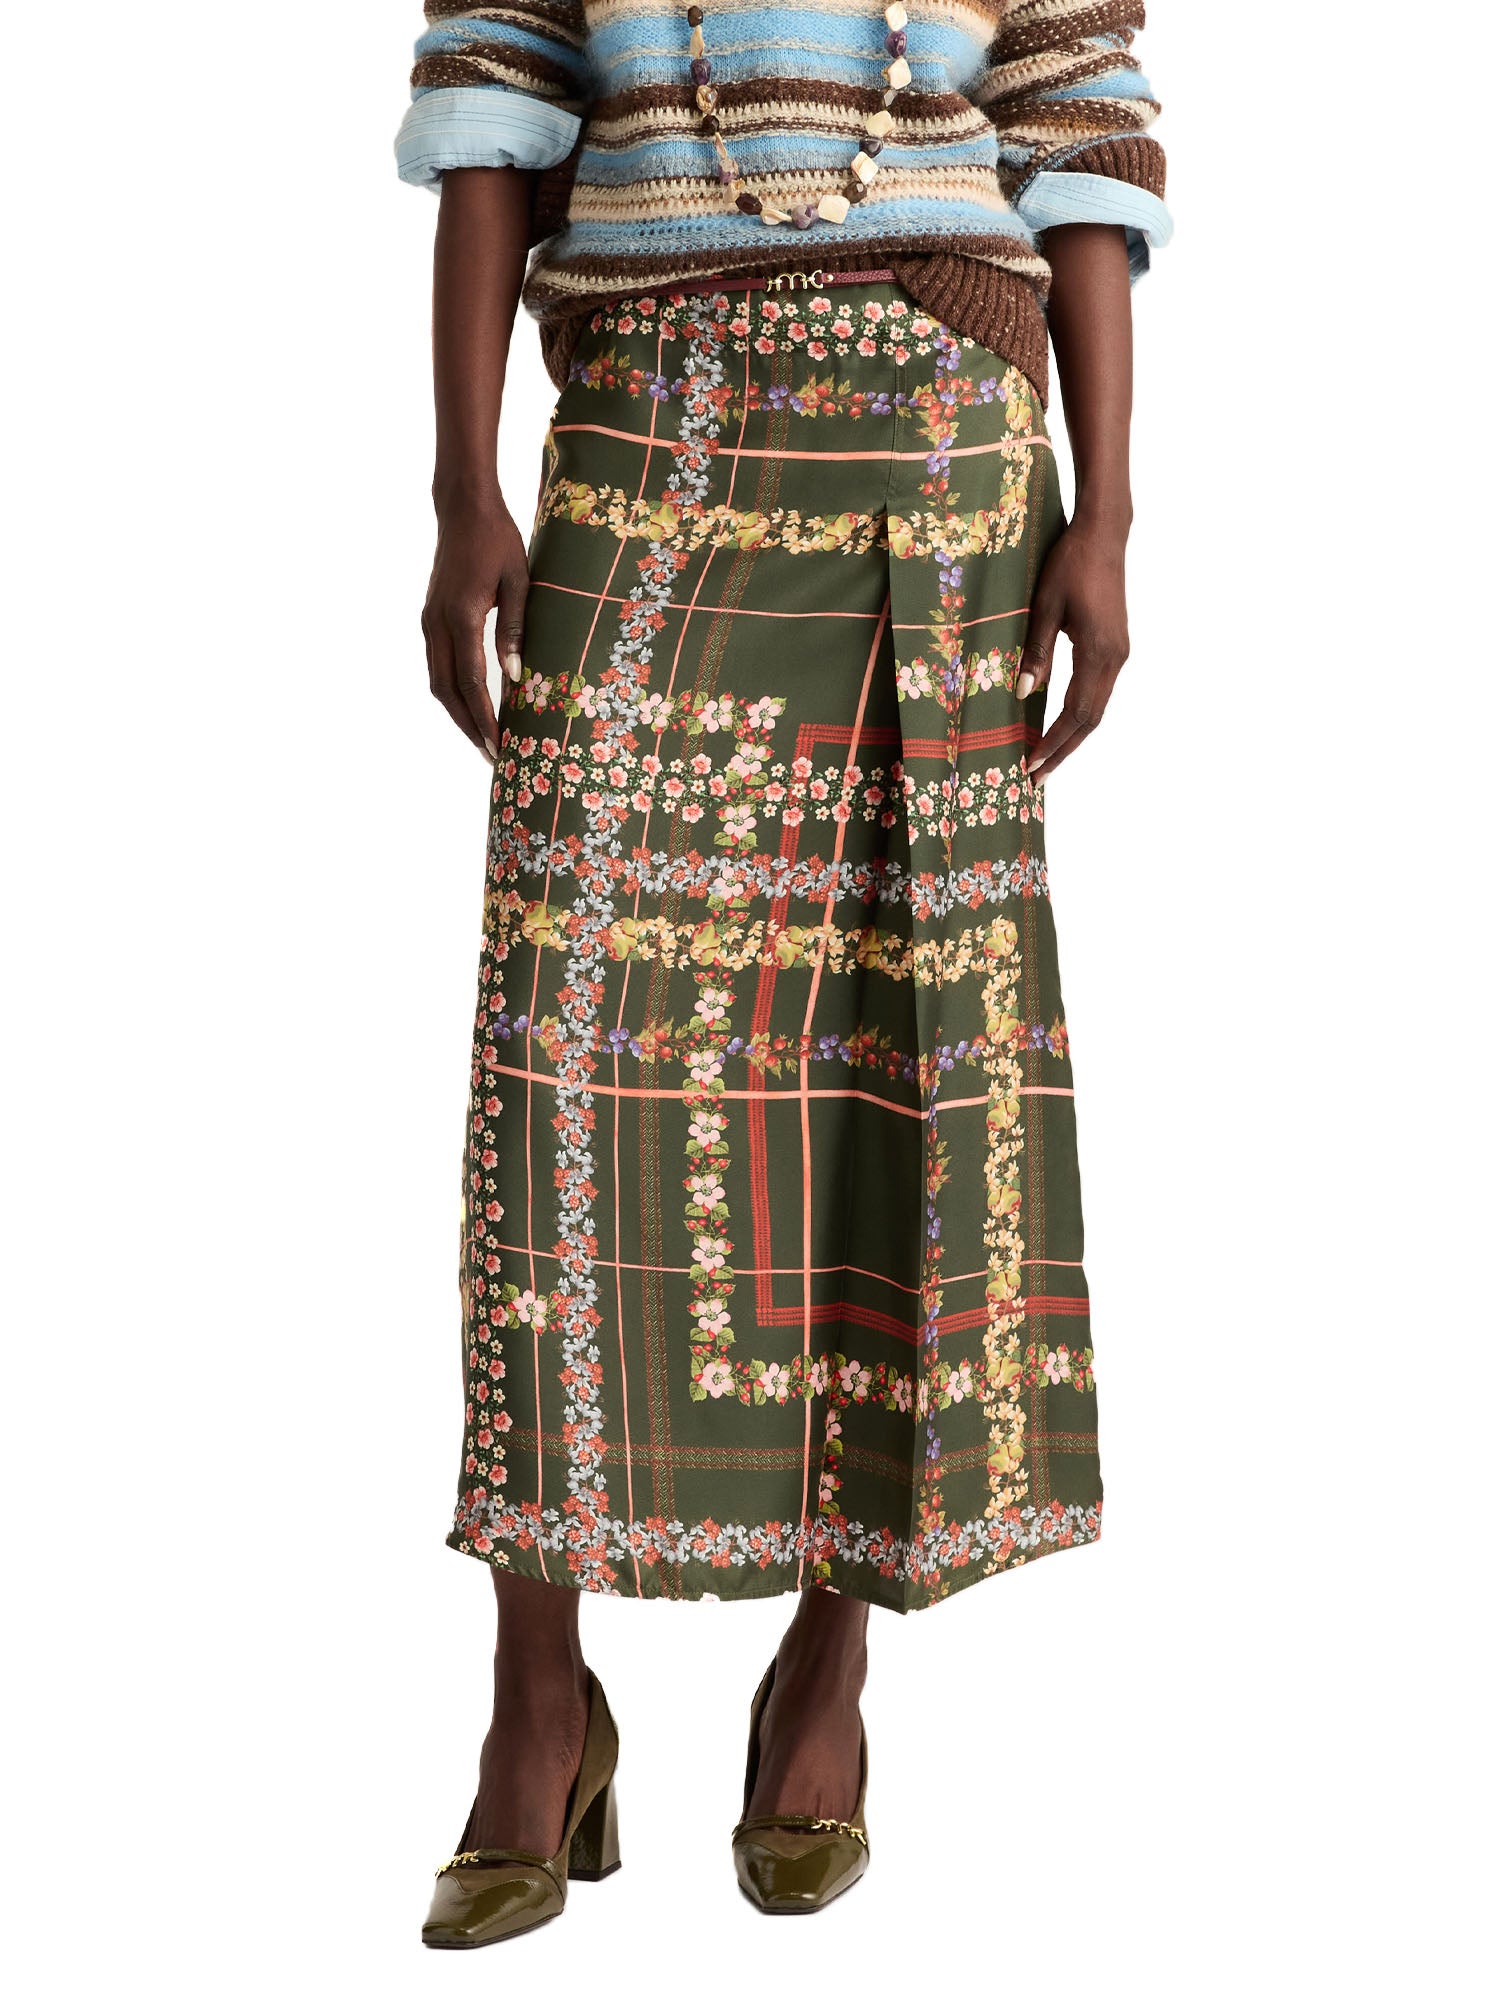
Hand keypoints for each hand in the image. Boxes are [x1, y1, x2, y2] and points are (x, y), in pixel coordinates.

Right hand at [421, 483, 529, 761]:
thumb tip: (514, 678)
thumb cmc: (498, 540)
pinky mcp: (430, 619)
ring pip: (437, 682)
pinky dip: (453, 691)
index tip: (499, 745)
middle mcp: (437, 624)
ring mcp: (429, 622)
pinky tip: (472, 704)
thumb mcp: (518, 581)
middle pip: (447, 691)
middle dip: (469, 726)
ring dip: (458, 713)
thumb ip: (514, 629)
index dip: (484, 718)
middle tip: (492, 755)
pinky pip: (438, 665)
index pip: (471, 682)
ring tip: (483, 738)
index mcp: (461, 616)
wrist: (462, 509)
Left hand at [1017, 520, 1129, 784]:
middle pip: (1091, 720)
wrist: (1103, 534)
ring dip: (1072, 736)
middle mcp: (1115, 658)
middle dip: (1062, 751)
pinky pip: (1098, 691)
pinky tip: (1060, 724)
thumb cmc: (1071, 564)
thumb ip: (1037, 651)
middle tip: (1036, 778)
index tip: (1031, 765)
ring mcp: (1119, 653)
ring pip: (1097, 708)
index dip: (1053, 743)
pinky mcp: (1115, 646)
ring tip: (1046, 758)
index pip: (1075, 713)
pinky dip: (1079, 714)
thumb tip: (1022, 692)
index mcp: (1099, 652)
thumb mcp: (1045, 607)